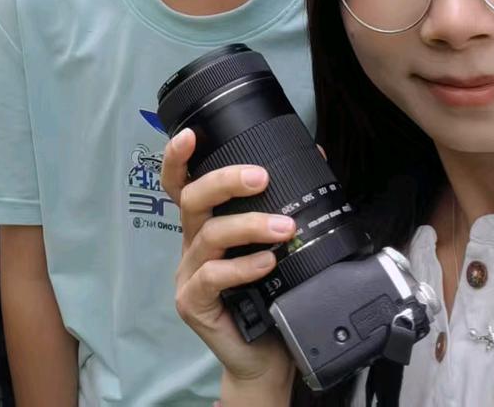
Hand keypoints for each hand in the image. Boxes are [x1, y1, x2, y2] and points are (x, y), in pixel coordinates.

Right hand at [161, 130, 294, 398]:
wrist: (269, 358)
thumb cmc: (273, 298)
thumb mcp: (279, 247)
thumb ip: (285, 206)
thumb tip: (315, 157)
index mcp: (206, 225)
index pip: (182, 184)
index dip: (178, 157)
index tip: (191, 134)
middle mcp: (192, 244)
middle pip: (191, 199)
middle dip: (224, 181)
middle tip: (260, 177)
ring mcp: (188, 273)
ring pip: (209, 235)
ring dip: (249, 225)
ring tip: (285, 228)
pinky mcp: (192, 302)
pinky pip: (213, 277)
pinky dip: (243, 267)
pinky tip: (267, 264)